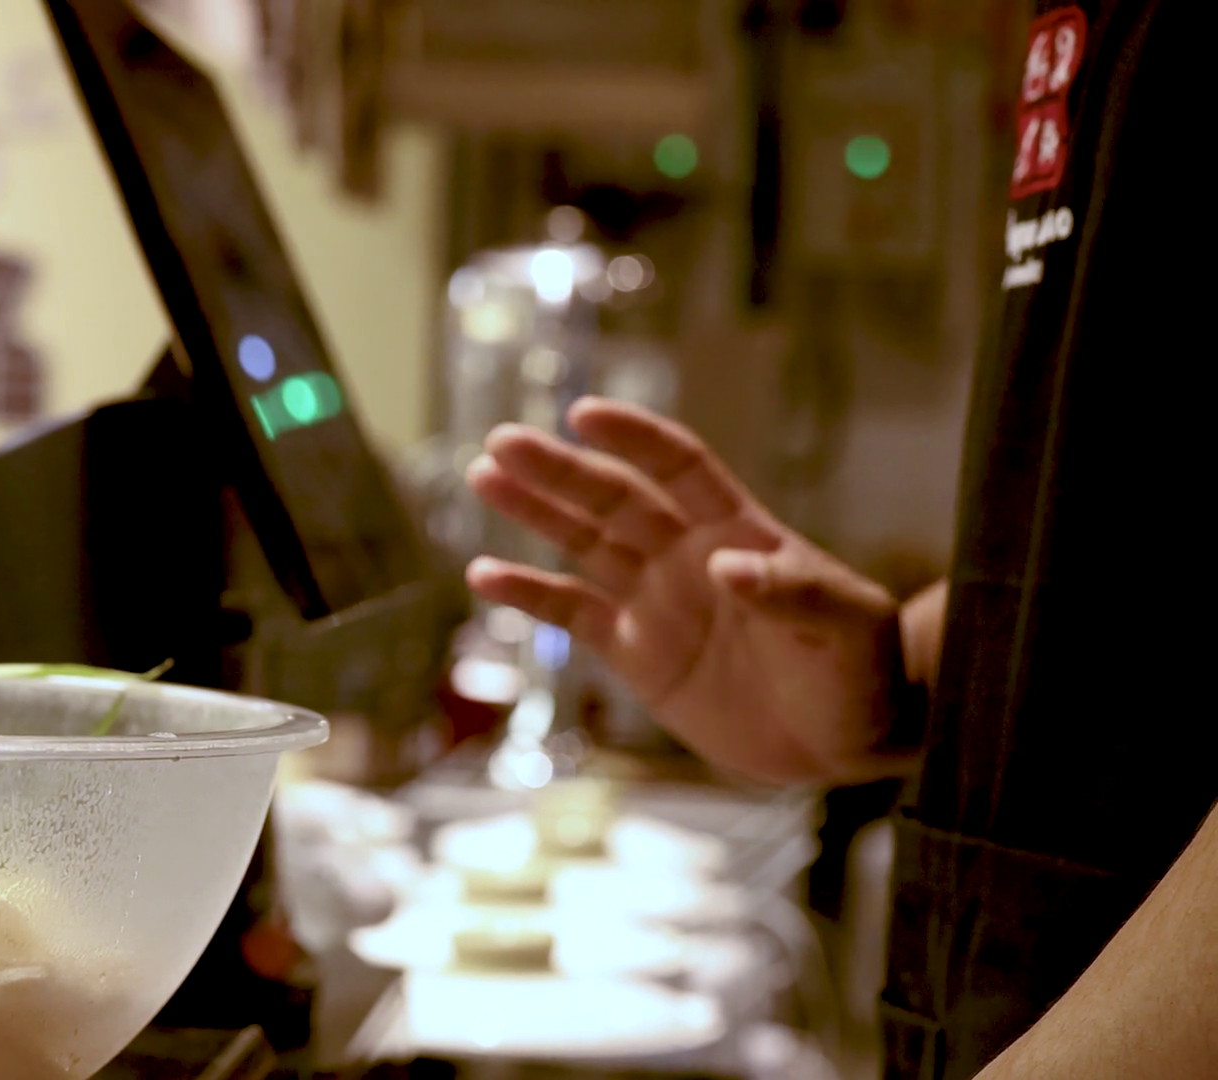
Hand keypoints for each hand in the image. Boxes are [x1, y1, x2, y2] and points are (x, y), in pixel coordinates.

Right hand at [465, 399, 907, 784]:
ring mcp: (656, 601)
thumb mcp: (846, 627)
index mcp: (738, 532)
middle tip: (503, 443)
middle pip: (613, 499)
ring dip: (534, 512)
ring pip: (582, 544)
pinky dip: (529, 596)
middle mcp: (686, 555)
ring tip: (483, 477)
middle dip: (559, 470)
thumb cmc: (860, 670)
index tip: (585, 414)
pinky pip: (572, 615)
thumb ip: (790, 592)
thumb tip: (725, 566)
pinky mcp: (635, 653)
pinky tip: (483, 575)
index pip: (679, 468)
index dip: (635, 439)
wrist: (848, 737)